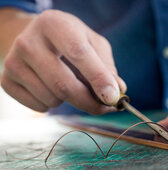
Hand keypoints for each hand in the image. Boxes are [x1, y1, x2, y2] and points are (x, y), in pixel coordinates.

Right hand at [1, 10, 125, 113]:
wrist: (35, 38)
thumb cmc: (71, 42)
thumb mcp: (93, 44)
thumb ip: (107, 67)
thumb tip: (117, 91)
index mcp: (55, 24)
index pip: (78, 53)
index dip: (98, 78)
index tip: (113, 98)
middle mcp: (28, 40)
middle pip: (63, 85)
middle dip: (89, 102)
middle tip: (104, 107)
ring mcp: (13, 61)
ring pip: (52, 99)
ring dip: (69, 101)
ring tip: (69, 84)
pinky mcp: (6, 80)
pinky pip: (38, 107)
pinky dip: (52, 105)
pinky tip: (51, 89)